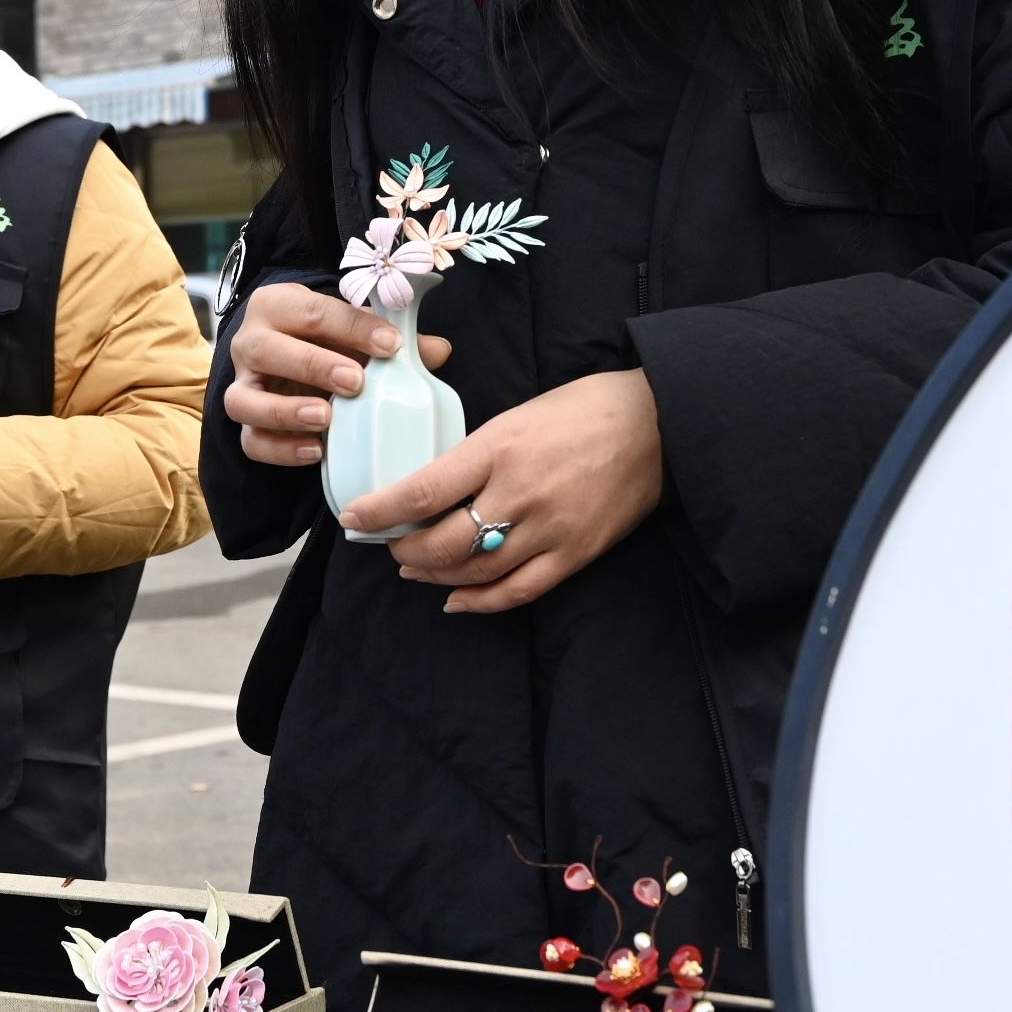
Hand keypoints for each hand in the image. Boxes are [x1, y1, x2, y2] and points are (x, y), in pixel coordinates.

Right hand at [223, 282, 449, 466]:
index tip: (391, 345)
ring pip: (244, 401)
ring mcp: (242, 386)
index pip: (311, 311)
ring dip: (285, 411)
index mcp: (278, 306)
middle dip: (313, 365)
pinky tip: (316, 451)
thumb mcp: (354, 331)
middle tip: (356, 382)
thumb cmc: (327, 338)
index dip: (353, 328)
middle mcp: (249, 343)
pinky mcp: (244, 424)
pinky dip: (281, 449)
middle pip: (266, 351)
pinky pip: (251, 442)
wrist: (292, 359)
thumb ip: (391, 339)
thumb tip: (439, 350)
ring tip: (327, 418)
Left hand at [351, 368, 662, 614]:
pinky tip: (456, 600)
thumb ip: (475, 455)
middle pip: (441, 543)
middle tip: (389, 545)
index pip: (422, 491)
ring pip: (473, 572)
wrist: (656, 425)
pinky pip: (516, 592)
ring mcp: (548, 530)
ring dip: (434, 576)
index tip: (355, 519)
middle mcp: (518, 494)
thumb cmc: (583, 410)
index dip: (380, 513)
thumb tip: (432, 489)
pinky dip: (479, 601)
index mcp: (499, 449)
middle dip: (404, 550)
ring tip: (416, 569)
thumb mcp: (515, 417)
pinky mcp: (573, 555)